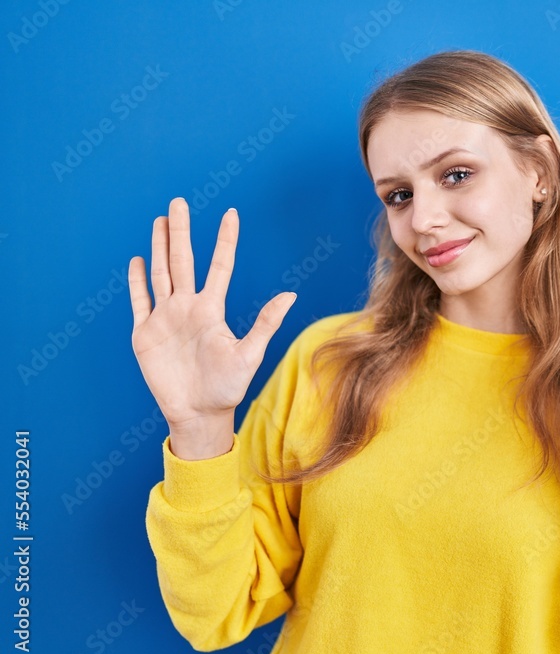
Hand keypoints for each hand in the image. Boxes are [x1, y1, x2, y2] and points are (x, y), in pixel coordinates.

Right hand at [127, 198, 295, 445]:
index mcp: (212, 310)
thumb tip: (290, 295)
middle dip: (180, 232)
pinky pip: (140, 302)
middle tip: (178, 202)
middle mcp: (188, 308)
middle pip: (182, 261)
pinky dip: (137, 282)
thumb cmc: (228, 387)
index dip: (224, 240)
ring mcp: (166, 319)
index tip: (231, 213)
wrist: (199, 413)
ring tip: (160, 221)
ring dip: (159, 248)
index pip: (219, 266)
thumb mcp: (250, 354)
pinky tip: (138, 260)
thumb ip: (265, 323)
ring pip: (160, 274)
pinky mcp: (145, 334)